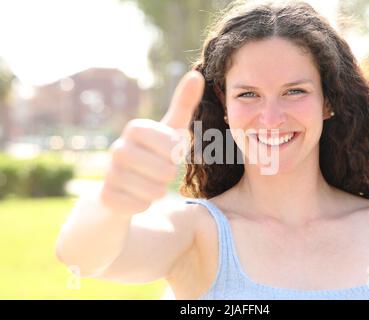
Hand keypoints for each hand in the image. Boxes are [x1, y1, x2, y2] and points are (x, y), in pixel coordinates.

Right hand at [100, 70, 204, 215]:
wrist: (121, 185)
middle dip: (168, 176)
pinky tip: (134, 196)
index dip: (176, 154)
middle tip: (156, 171)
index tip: (168, 153)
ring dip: (157, 192)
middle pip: (166, 171)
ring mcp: (109, 173)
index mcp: (135, 129)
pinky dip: (143, 205)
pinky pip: (140, 206)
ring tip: (146, 183)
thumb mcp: (170, 130)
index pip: (174, 147)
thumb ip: (184, 104)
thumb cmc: (152, 154)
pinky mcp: (106, 197)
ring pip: (155, 192)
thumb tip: (197, 74)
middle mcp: (118, 148)